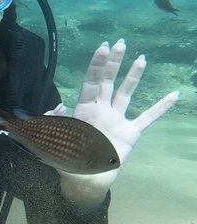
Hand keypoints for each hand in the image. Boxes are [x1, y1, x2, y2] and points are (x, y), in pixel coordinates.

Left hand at [58, 39, 178, 206]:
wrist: (85, 180)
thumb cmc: (68, 161)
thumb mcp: (53, 141)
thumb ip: (50, 125)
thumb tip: (49, 108)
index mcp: (84, 110)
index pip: (90, 82)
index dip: (96, 65)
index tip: (103, 47)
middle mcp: (101, 110)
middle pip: (108, 81)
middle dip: (113, 63)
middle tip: (120, 43)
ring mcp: (117, 120)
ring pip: (126, 93)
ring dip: (133, 76)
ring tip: (141, 58)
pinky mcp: (131, 133)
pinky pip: (148, 117)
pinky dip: (161, 107)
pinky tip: (173, 95)